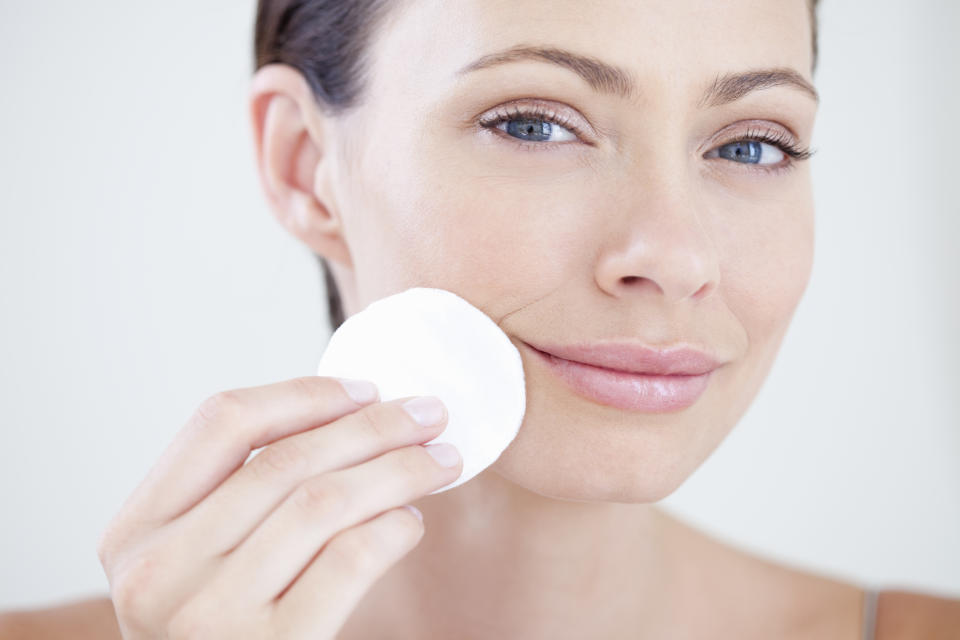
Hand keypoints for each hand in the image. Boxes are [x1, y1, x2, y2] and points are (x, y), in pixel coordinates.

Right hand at [96, 376, 460, 638]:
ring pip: (322, 502)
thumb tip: (351, 418)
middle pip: (284, 461)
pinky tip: (410, 521)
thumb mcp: (199, 560)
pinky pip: (348, 562)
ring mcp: (212, 616)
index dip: (303, 396)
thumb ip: (240, 497)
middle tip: (428, 415)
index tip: (367, 390)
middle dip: (372, 427)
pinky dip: (391, 530)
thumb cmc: (223, 630)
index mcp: (136, 531)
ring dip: (397, 470)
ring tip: (440, 461)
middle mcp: (159, 572)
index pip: (220, 424)